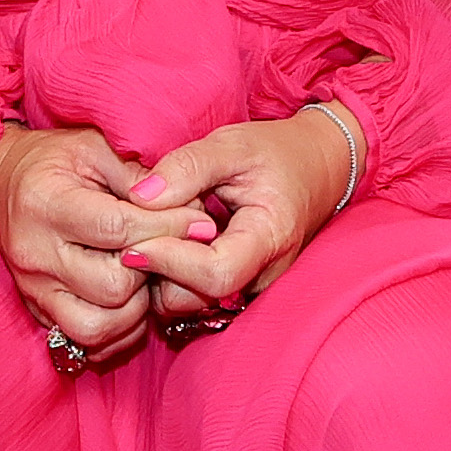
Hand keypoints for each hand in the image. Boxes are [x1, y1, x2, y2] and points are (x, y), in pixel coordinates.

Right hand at [0, 126, 210, 366]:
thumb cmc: (51, 159)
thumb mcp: (93, 146)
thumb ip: (138, 175)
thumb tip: (187, 206)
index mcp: (47, 204)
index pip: (118, 229)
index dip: (167, 227)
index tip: (200, 222)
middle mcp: (36, 255)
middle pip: (113, 286)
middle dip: (153, 269)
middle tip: (170, 249)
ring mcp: (34, 289)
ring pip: (98, 327)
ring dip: (136, 309)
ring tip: (148, 277)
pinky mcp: (38, 311)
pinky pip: (85, 343)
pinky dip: (118, 330)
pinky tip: (132, 301)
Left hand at [122, 106, 364, 319]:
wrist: (315, 169)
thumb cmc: (275, 153)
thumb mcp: (233, 145)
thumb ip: (188, 166)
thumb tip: (140, 197)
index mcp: (270, 239)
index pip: (215, 274)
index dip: (170, 261)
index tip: (134, 241)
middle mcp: (263, 276)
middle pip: (196, 298)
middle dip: (159, 271)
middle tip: (139, 232)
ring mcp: (249, 287)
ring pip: (188, 304)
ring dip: (161, 275)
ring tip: (157, 231)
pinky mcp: (234, 290)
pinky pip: (192, 297)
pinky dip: (171, 275)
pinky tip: (167, 242)